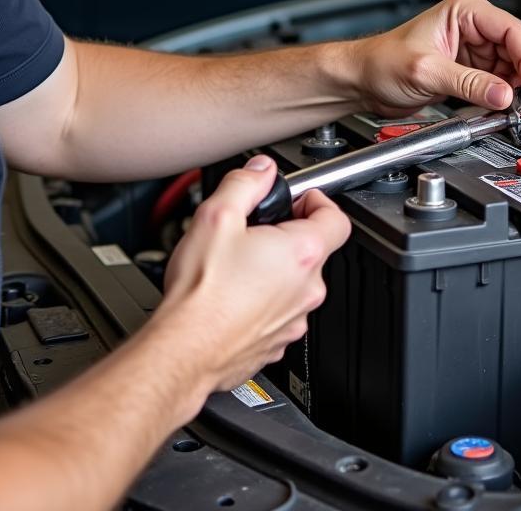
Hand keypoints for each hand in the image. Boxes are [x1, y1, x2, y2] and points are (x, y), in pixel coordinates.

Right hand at [156, 156, 350, 393]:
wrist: (184, 350)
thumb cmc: (201, 293)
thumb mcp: (217, 216)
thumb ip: (245, 183)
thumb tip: (260, 170)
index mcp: (302, 254)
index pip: (337, 218)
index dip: (317, 201)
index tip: (298, 199)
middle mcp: (307, 290)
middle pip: (313, 250)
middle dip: (287, 234)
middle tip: (255, 229)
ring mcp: (294, 320)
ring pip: (295, 283)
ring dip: (275, 270)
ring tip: (238, 264)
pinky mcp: (277, 342)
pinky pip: (279, 312)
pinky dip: (263, 300)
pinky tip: (233, 295)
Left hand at [350, 0, 520, 117]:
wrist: (364, 79)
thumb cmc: (382, 62)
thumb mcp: (425, 72)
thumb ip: (468, 84)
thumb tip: (504, 96)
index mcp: (465, 10)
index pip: (513, 31)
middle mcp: (475, 25)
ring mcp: (476, 47)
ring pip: (518, 67)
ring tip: (520, 113)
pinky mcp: (473, 69)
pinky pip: (503, 82)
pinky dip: (509, 97)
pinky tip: (507, 110)